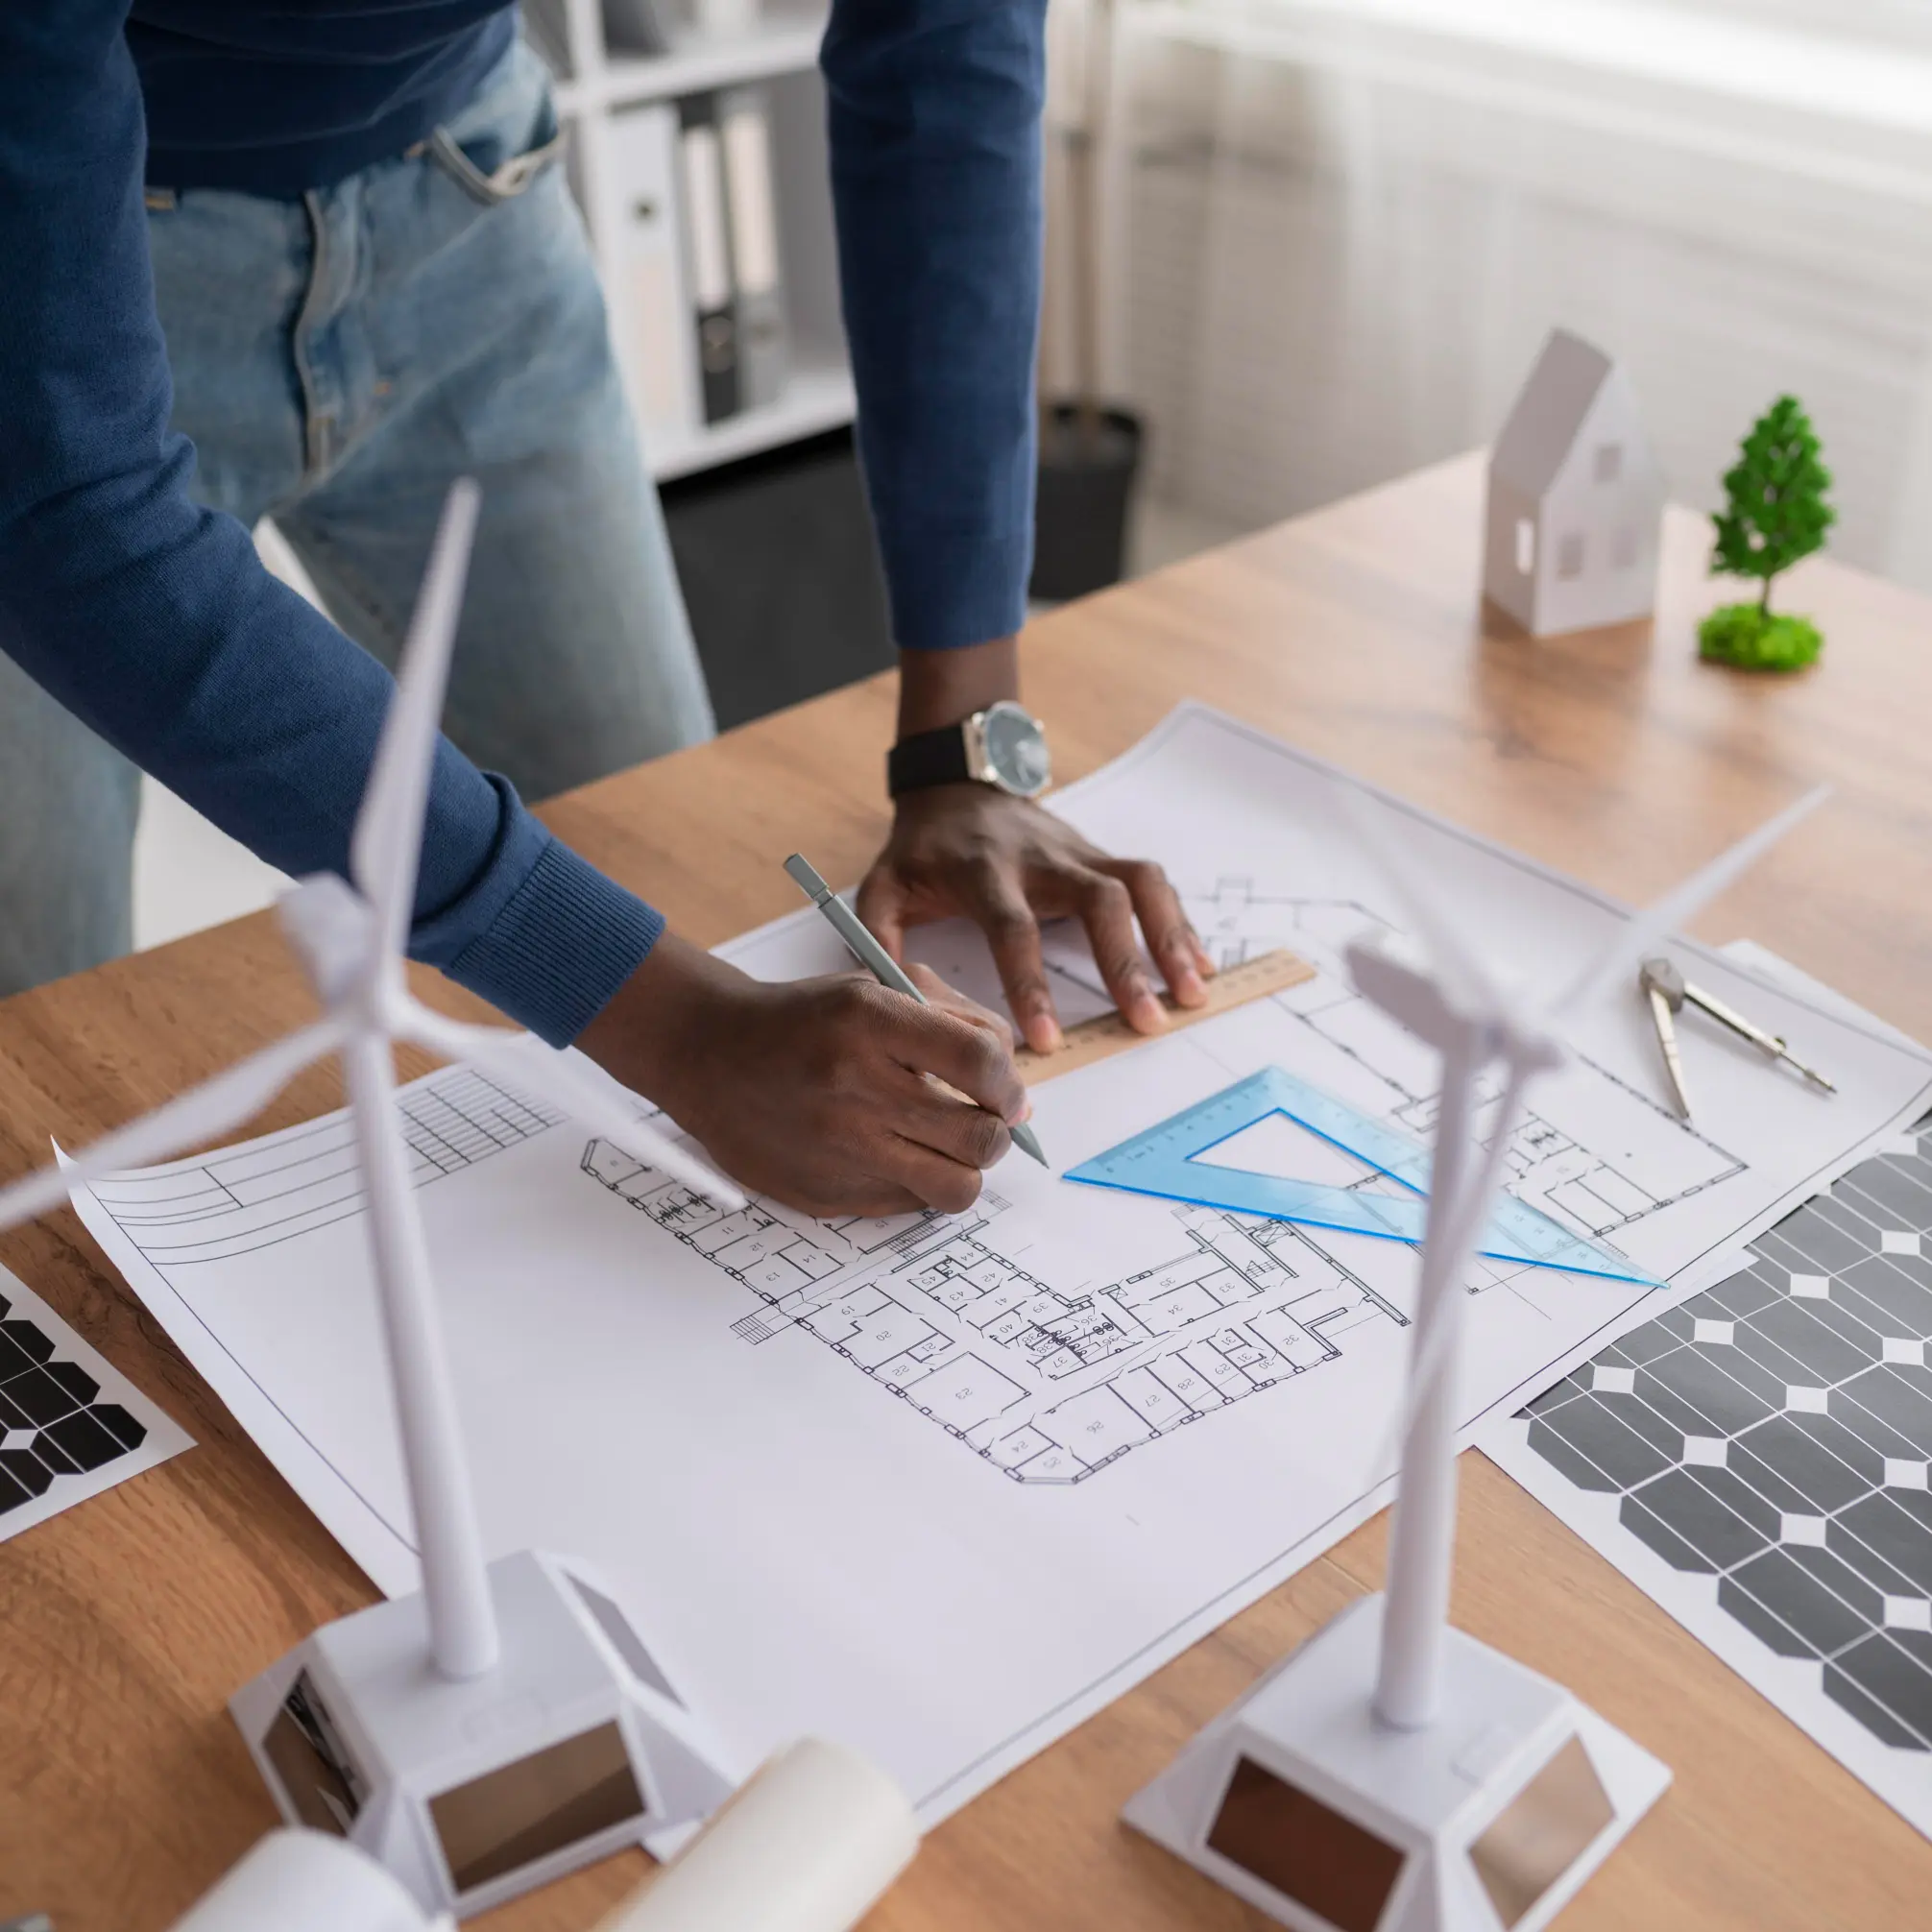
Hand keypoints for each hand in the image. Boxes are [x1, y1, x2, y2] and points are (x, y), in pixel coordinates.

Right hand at [578, 933, 1030, 1217]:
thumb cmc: (802, 1020)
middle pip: (979, 1135)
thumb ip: (953, 1024)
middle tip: (984, 1122)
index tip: (1007, 1090)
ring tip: (950, 1149)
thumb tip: (1016, 1094)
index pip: (981, 1061)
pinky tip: (896, 1156)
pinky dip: (917, 1185)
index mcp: (869, 1020)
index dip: (1010, 1083)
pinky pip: (909, 1206)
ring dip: (967, 1170)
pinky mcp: (824, 1192)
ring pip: (955, 1188)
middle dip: (997, 1132)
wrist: (707, 1053)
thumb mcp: (874, 990)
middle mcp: (853, 1084)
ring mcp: (837, 1146)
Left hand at [856, 784, 1214, 1053]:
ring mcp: (1078, 852)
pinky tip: (1199, 964)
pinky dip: (1179, 922)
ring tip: (1193, 993)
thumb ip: (880, 939)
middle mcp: (1042, 858)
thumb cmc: (923, 848)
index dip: (1030, 984)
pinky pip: (1151, 883)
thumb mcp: (883, 886)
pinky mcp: (1100, 855)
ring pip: (1139, 884)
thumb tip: (890, 1001)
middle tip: (1148, 1021)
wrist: (958, 784)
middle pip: (1098, 900)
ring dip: (1170, 937)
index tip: (1047, 1041)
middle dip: (1125, 962)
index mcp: (985, 872)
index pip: (1014, 928)